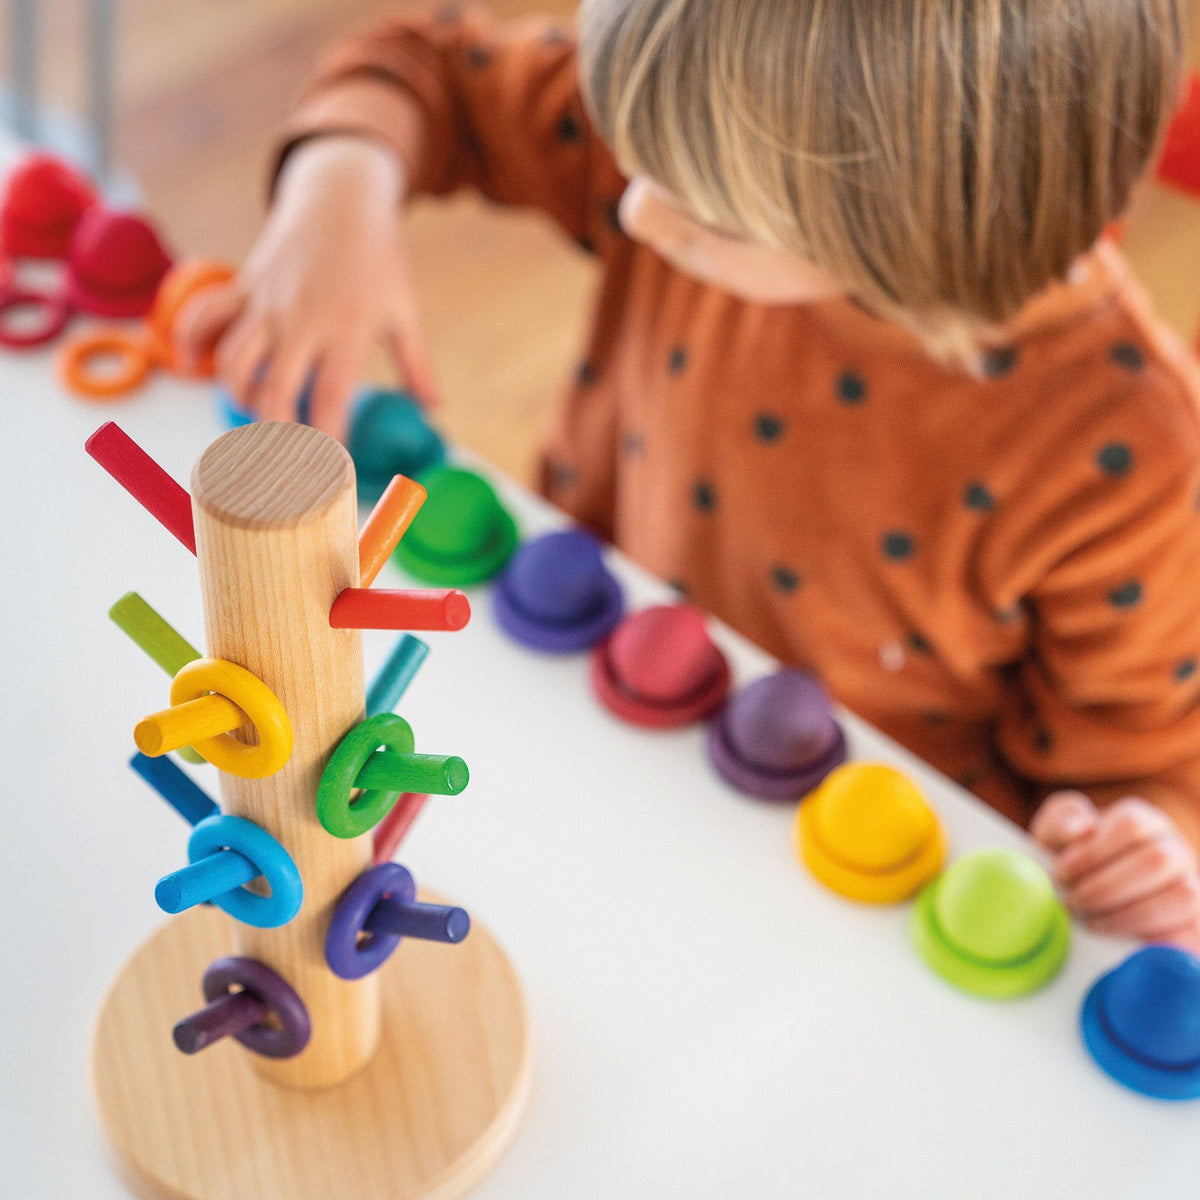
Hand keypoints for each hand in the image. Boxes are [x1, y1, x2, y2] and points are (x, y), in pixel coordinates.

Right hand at [175, 135, 437, 439]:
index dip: (327, 440)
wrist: (339, 194)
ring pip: (233, 360)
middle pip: (274, 388)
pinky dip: (192, 344)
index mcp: (347, 326)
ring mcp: (266, 300)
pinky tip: (197, 369)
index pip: (331, 397)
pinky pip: (204, 316)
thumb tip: (434, 409)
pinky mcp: (242, 285)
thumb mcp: (404, 309)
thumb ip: (416, 365)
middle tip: (287, 459)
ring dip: (238, 398)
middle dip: (277, 433)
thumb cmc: (378, 257)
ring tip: (258, 418)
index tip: (330, 471)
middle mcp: (301, 317)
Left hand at [1032, 792, 1199, 951]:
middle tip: (1072, 903)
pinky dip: (1150, 939)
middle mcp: (1174, 850)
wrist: (1086, 896)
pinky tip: (1116, 940)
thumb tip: (1081, 831)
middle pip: (1156, 860)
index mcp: (1144, 822)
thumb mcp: (1057, 832)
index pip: (1132, 825)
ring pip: (1179, 897)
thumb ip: (1062, 822)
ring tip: (1088, 921)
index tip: (1062, 874)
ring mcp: (1190, 886)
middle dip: (1106, 888)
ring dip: (1127, 915)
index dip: (1093, 852)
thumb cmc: (1072, 858)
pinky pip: (1189, 934)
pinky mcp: (1194, 924)